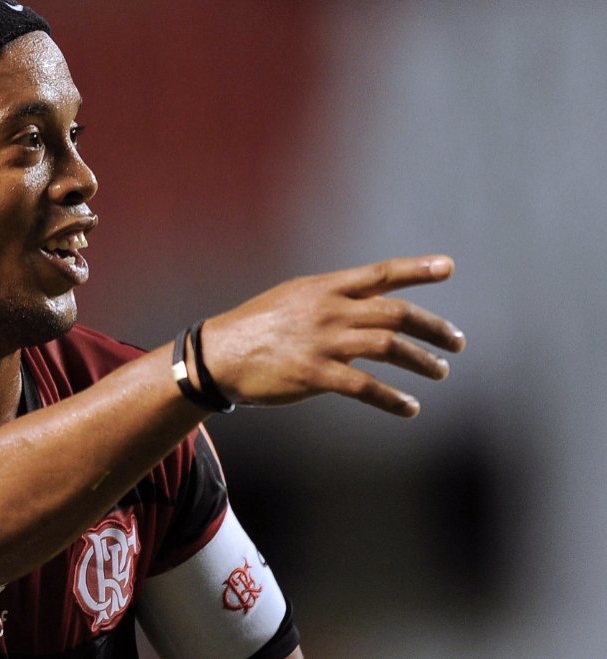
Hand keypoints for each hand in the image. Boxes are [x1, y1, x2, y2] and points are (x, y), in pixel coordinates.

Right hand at [200, 255, 465, 416]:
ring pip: (388, 347)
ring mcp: (322, 342)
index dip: (417, 269)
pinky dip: (393, 399)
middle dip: (432, 328)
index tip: (448, 267)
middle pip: (395, 314)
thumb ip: (332, 298)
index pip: (380, 274)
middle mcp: (328, 310)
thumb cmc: (257, 326)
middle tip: (456, 342)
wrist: (218, 355)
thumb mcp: (293, 298)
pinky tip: (409, 407)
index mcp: (324, 288)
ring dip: (421, 361)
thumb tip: (370, 302)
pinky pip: (365, 386)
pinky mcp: (313, 375)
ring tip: (439, 371)